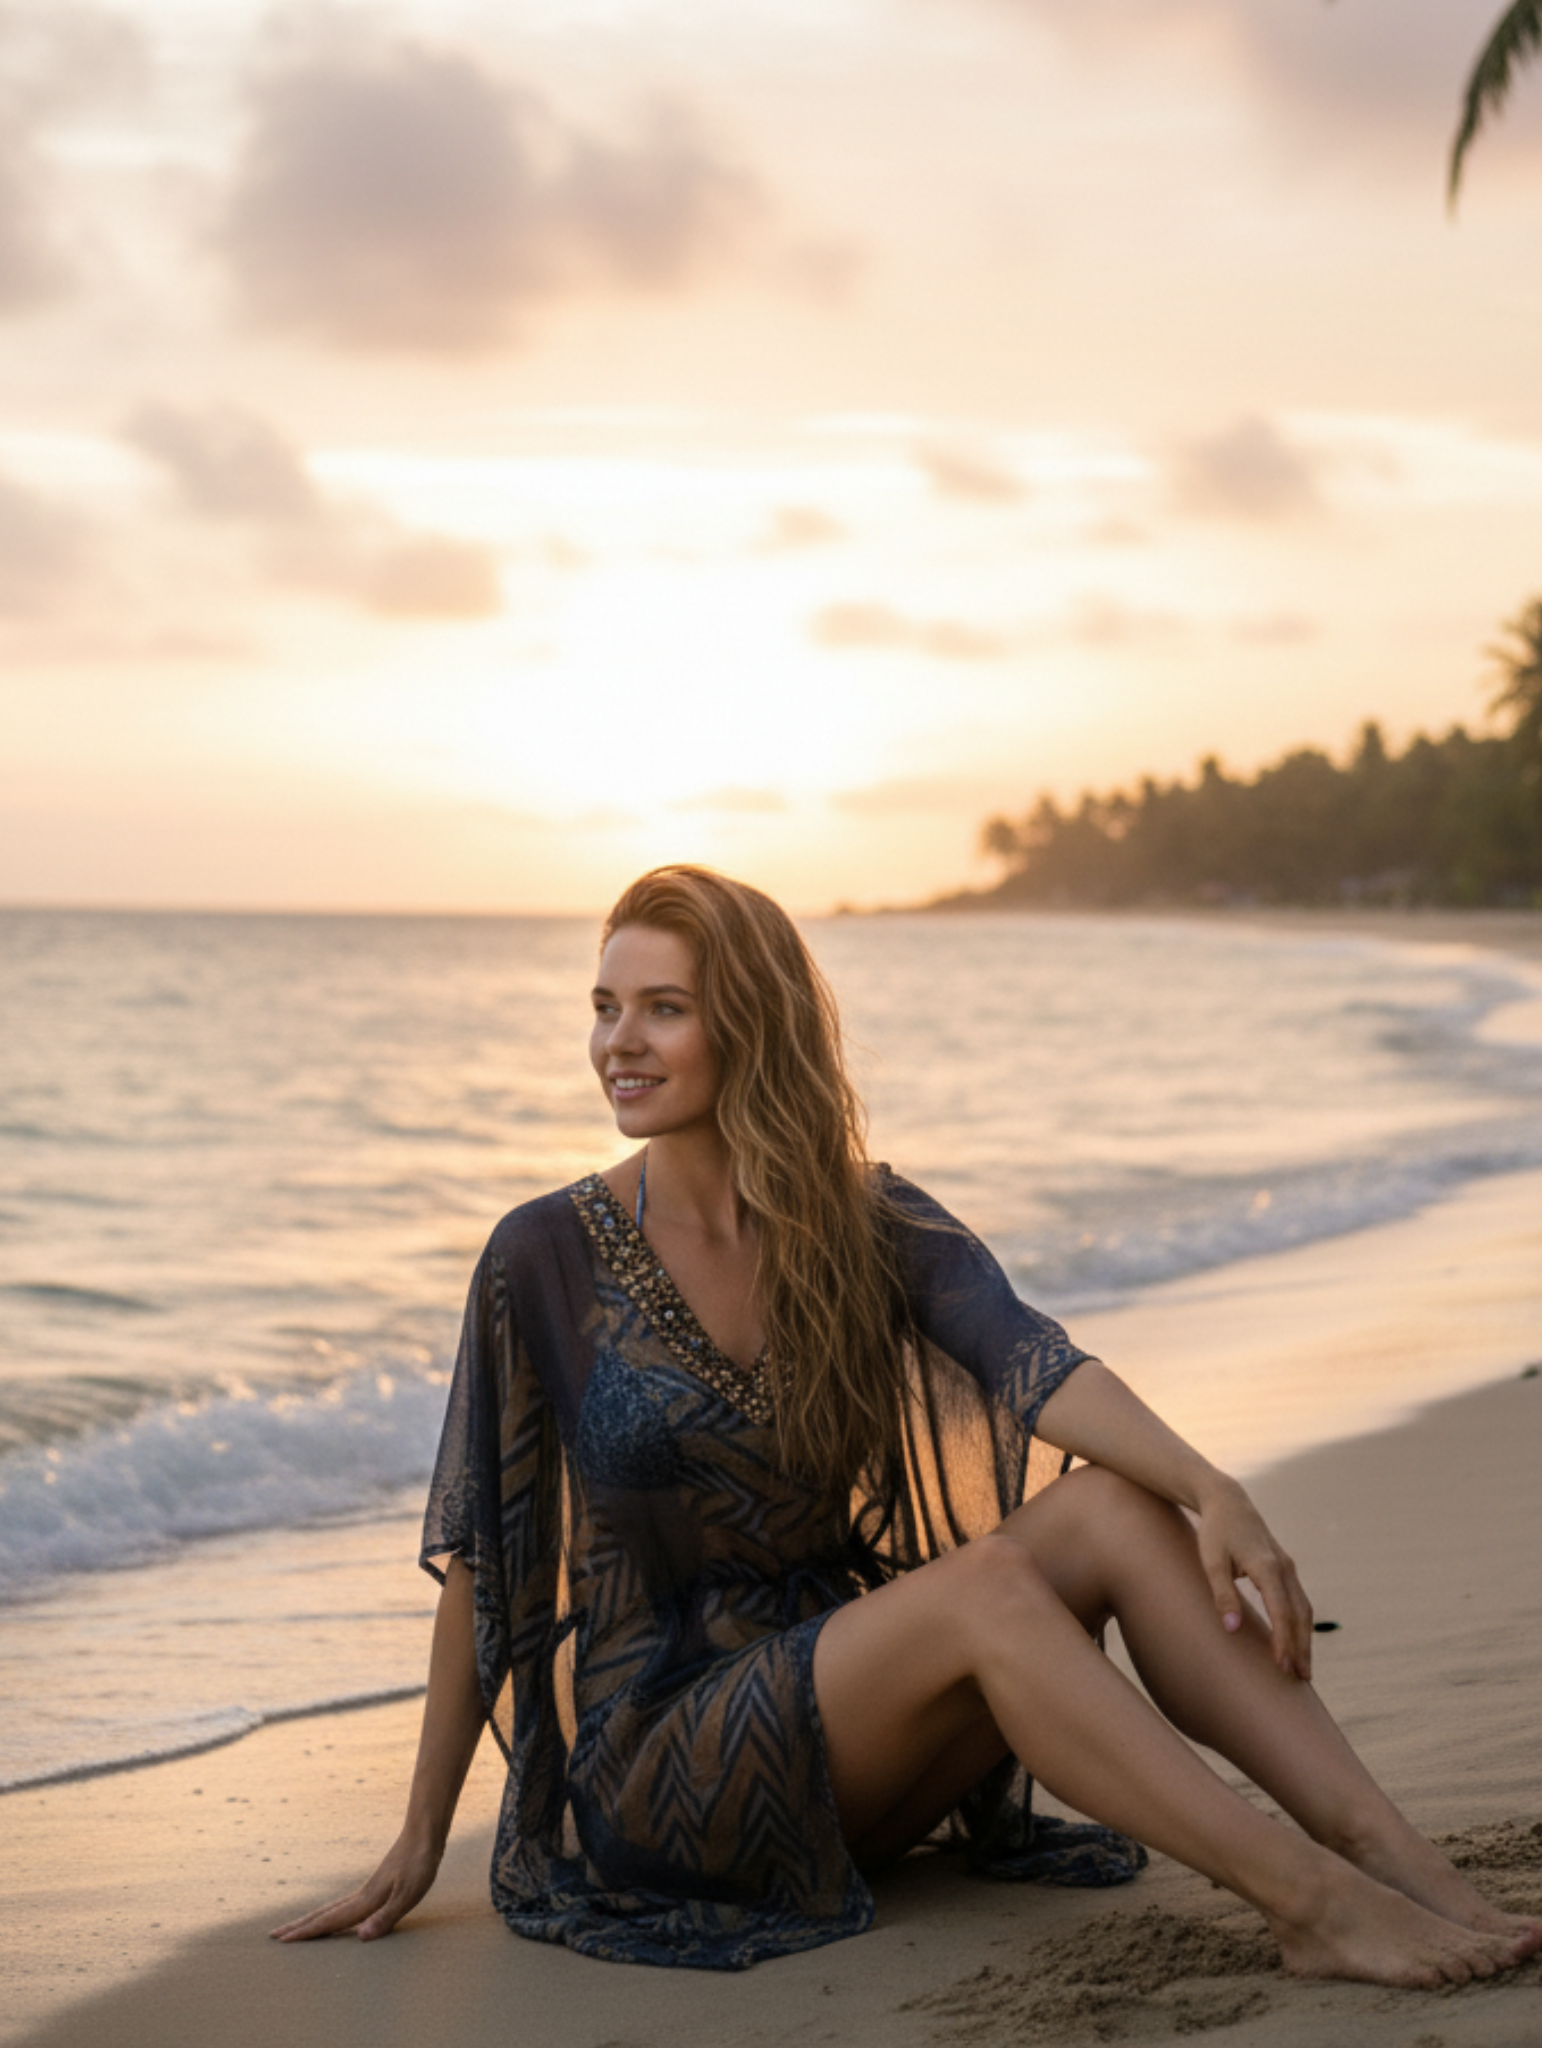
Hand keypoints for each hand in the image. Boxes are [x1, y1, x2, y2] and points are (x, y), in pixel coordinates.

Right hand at [269, 1829, 441, 1942]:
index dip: (307, 1932)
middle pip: (323, 1913)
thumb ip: (386, 1917)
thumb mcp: (408, 1894)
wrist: (424, 1834)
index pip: (330, 1920)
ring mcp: (367, 1889)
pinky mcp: (376, 1885)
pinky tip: (337, 1914)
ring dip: (313, 1918)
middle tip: (274, 1935)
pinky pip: (345, 1904)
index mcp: (365, 1901)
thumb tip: (360, 1938)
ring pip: (332, 1907)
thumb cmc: (419, 1864)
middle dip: (300, 1926)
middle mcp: (361, 1895)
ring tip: (297, 1926)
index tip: (283, 1940)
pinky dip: (332, 1912)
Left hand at [1192, 1477, 1314, 1680]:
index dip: (1283, 1640)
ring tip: (1303, 1669)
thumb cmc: (1215, 1532)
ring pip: (1303, 1609)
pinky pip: (1298, 1601)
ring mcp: (1287, 1567)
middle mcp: (1283, 1567)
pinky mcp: (1285, 1569)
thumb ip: (1222, 1595)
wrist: (1227, 1502)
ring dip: (1305, 1639)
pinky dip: (1301, 1624)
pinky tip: (1297, 1642)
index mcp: (1266, 1566)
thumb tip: (1233, 1629)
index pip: (1281, 1611)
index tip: (1282, 1666)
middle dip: (1301, 1647)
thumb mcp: (1211, 1562)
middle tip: (1301, 1679)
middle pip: (1299, 1614)